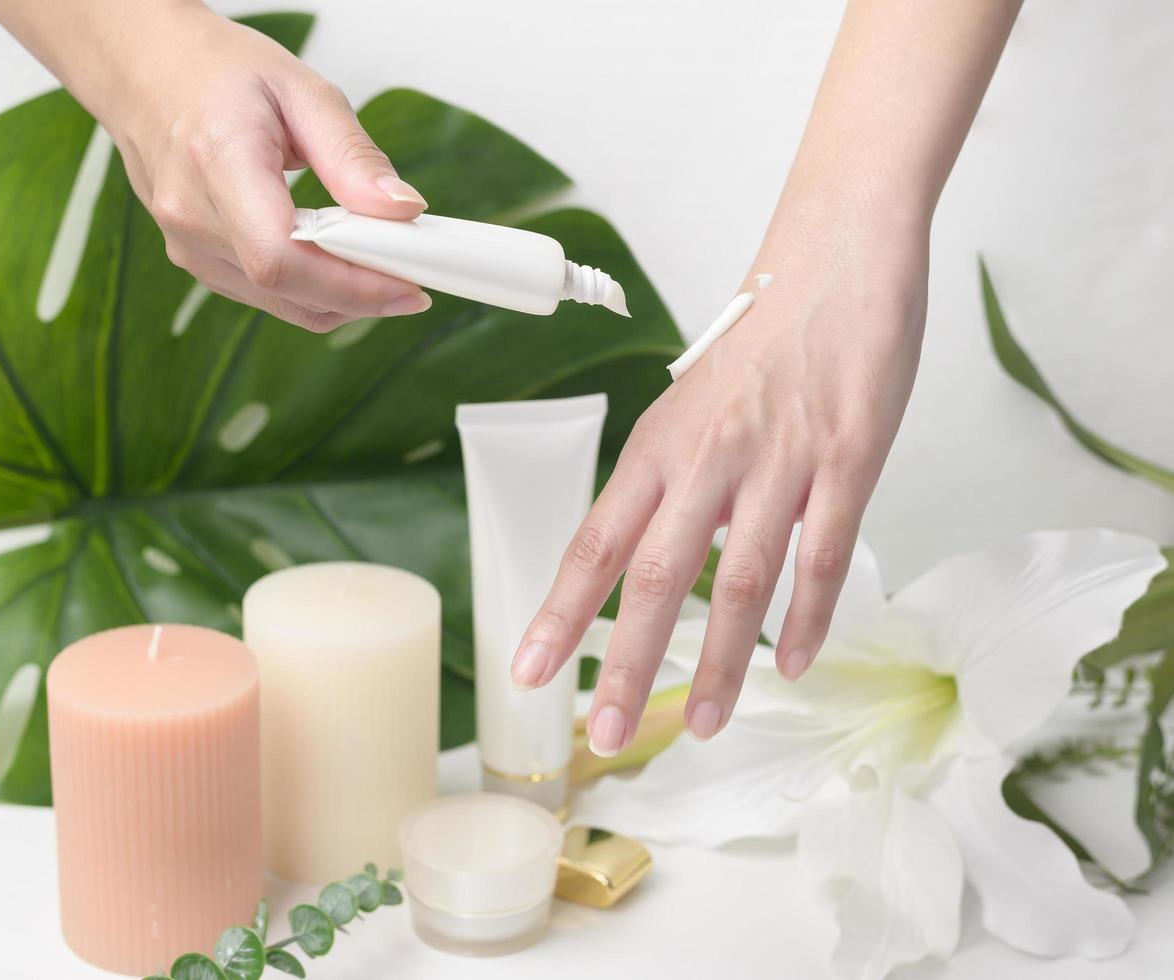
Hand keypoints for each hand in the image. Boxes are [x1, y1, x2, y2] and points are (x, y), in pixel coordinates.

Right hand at [108, 9, 430, 330]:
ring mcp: (186, 245)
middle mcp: (191, 215)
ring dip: (338, 298)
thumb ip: (353, 156)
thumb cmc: (217, 71)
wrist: (146, 70)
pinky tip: (336, 260)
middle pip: (286, 289)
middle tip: (412, 278)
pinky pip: (263, 295)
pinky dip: (310, 289)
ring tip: (378, 263)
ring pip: (280, 303)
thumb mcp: (302, 90)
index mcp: (217, 160)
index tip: (407, 284)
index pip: (281, 256)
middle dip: (359, 296)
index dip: (349, 285)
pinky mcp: (195, 260)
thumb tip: (402, 211)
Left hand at [510, 205, 928, 751]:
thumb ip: (669, 483)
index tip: (528, 672)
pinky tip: (792, 664)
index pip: (595, 542)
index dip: (561, 612)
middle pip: (656, 575)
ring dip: (718, 662)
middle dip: (624, 662)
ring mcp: (778, 459)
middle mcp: (706, 455)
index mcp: (657, 444)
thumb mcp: (690, 407)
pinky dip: (808, 617)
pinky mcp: (848, 457)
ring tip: (698, 724)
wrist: (834, 256)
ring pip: (740, 578)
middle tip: (601, 732)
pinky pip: (824, 553)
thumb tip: (646, 559)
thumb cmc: (760, 337)